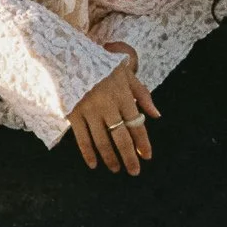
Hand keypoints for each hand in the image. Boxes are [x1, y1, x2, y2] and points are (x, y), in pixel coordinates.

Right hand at [66, 42, 159, 174]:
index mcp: (123, 95)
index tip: (147, 156)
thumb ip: (142, 94)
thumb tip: (156, 115)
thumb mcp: (126, 74)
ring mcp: (89, 110)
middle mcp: (107, 105)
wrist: (70, 54)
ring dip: (110, 158)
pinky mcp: (73, 113)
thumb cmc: (102, 65)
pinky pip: (82, 138)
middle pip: (121, 137)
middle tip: (134, 171)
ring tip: (116, 168)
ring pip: (102, 141)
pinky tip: (94, 164)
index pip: (136, 124)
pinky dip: (88, 153)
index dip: (143, 142)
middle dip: (129, 157)